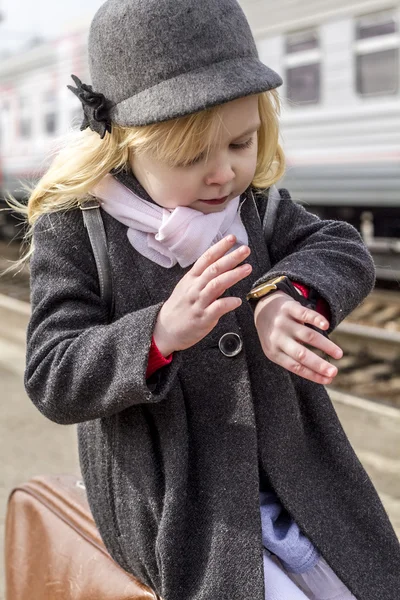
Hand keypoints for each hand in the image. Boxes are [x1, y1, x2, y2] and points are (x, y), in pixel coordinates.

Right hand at [153, 235, 251, 355]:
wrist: (165, 329)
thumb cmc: (180, 307)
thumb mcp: (188, 288)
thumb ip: (206, 279)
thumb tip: (225, 271)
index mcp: (191, 278)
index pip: (206, 258)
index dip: (220, 247)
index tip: (232, 239)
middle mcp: (195, 288)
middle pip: (214, 269)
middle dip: (231, 258)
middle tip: (245, 250)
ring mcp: (198, 302)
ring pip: (216, 285)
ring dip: (233, 275)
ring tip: (247, 268)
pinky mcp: (203, 318)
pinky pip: (217, 308)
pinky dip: (228, 303)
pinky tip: (238, 301)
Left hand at [254, 291, 342, 384]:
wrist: (263, 308)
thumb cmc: (275, 334)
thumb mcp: (277, 348)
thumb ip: (293, 358)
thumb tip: (322, 374)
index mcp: (274, 352)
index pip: (295, 366)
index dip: (312, 374)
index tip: (329, 379)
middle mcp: (277, 338)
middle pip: (301, 354)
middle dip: (319, 365)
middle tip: (334, 372)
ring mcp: (283, 323)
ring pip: (308, 336)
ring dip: (325, 345)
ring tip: (339, 354)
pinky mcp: (289, 308)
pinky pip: (304, 314)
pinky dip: (316, 319)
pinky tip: (326, 326)